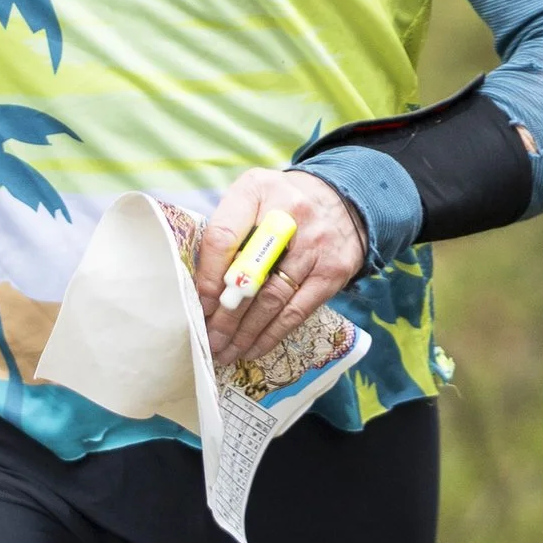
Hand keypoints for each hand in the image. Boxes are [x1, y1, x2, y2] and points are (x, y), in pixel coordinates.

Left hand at [194, 168, 364, 374]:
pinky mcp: (333, 271)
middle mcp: (288, 215)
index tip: (199, 304)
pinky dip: (272, 334)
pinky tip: (253, 349)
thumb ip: (227, 229)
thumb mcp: (251, 197)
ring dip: (245, 332)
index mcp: (257, 190)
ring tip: (225, 351)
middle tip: (208, 339)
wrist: (343, 199)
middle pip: (249, 275)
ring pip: (272, 299)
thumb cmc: (281, 203)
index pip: (223, 237)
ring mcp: (315, 245)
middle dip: (225, 315)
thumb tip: (203, 288)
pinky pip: (297, 311)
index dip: (208, 276)